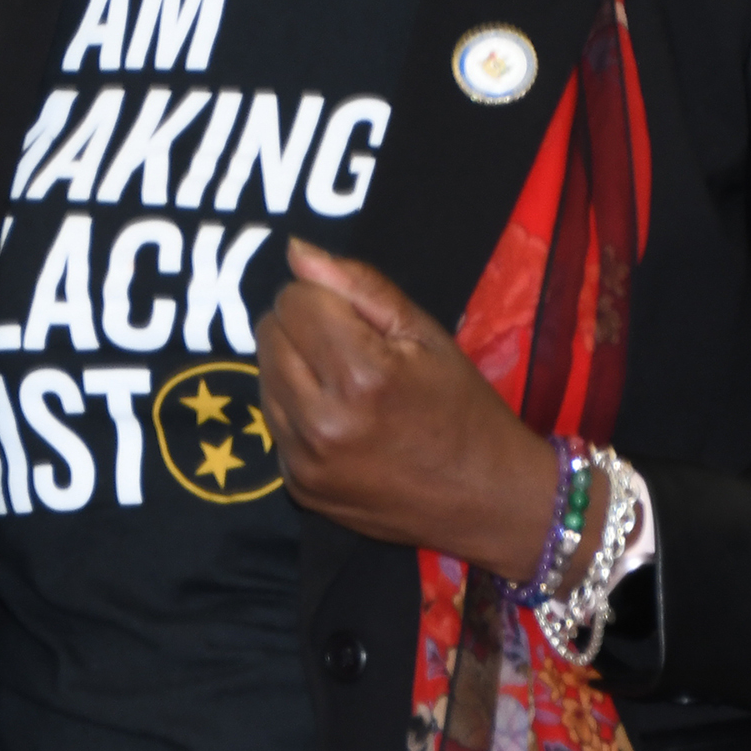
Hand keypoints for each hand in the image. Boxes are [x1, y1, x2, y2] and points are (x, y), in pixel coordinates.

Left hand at [256, 238, 560, 578]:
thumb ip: (358, 285)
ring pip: (263, 375)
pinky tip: (340, 421)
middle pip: (268, 333)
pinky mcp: (297, 485)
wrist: (488, 499)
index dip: (325, 298)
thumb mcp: (426, 334)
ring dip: (294, 368)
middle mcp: (322, 422)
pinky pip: (274, 421)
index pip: (293, 299)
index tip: (361, 321)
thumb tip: (296, 251)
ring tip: (347, 385)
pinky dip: (296, 411)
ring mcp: (305, 461)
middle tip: (353, 350)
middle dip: (304, 328)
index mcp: (360, 375)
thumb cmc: (463, 407)